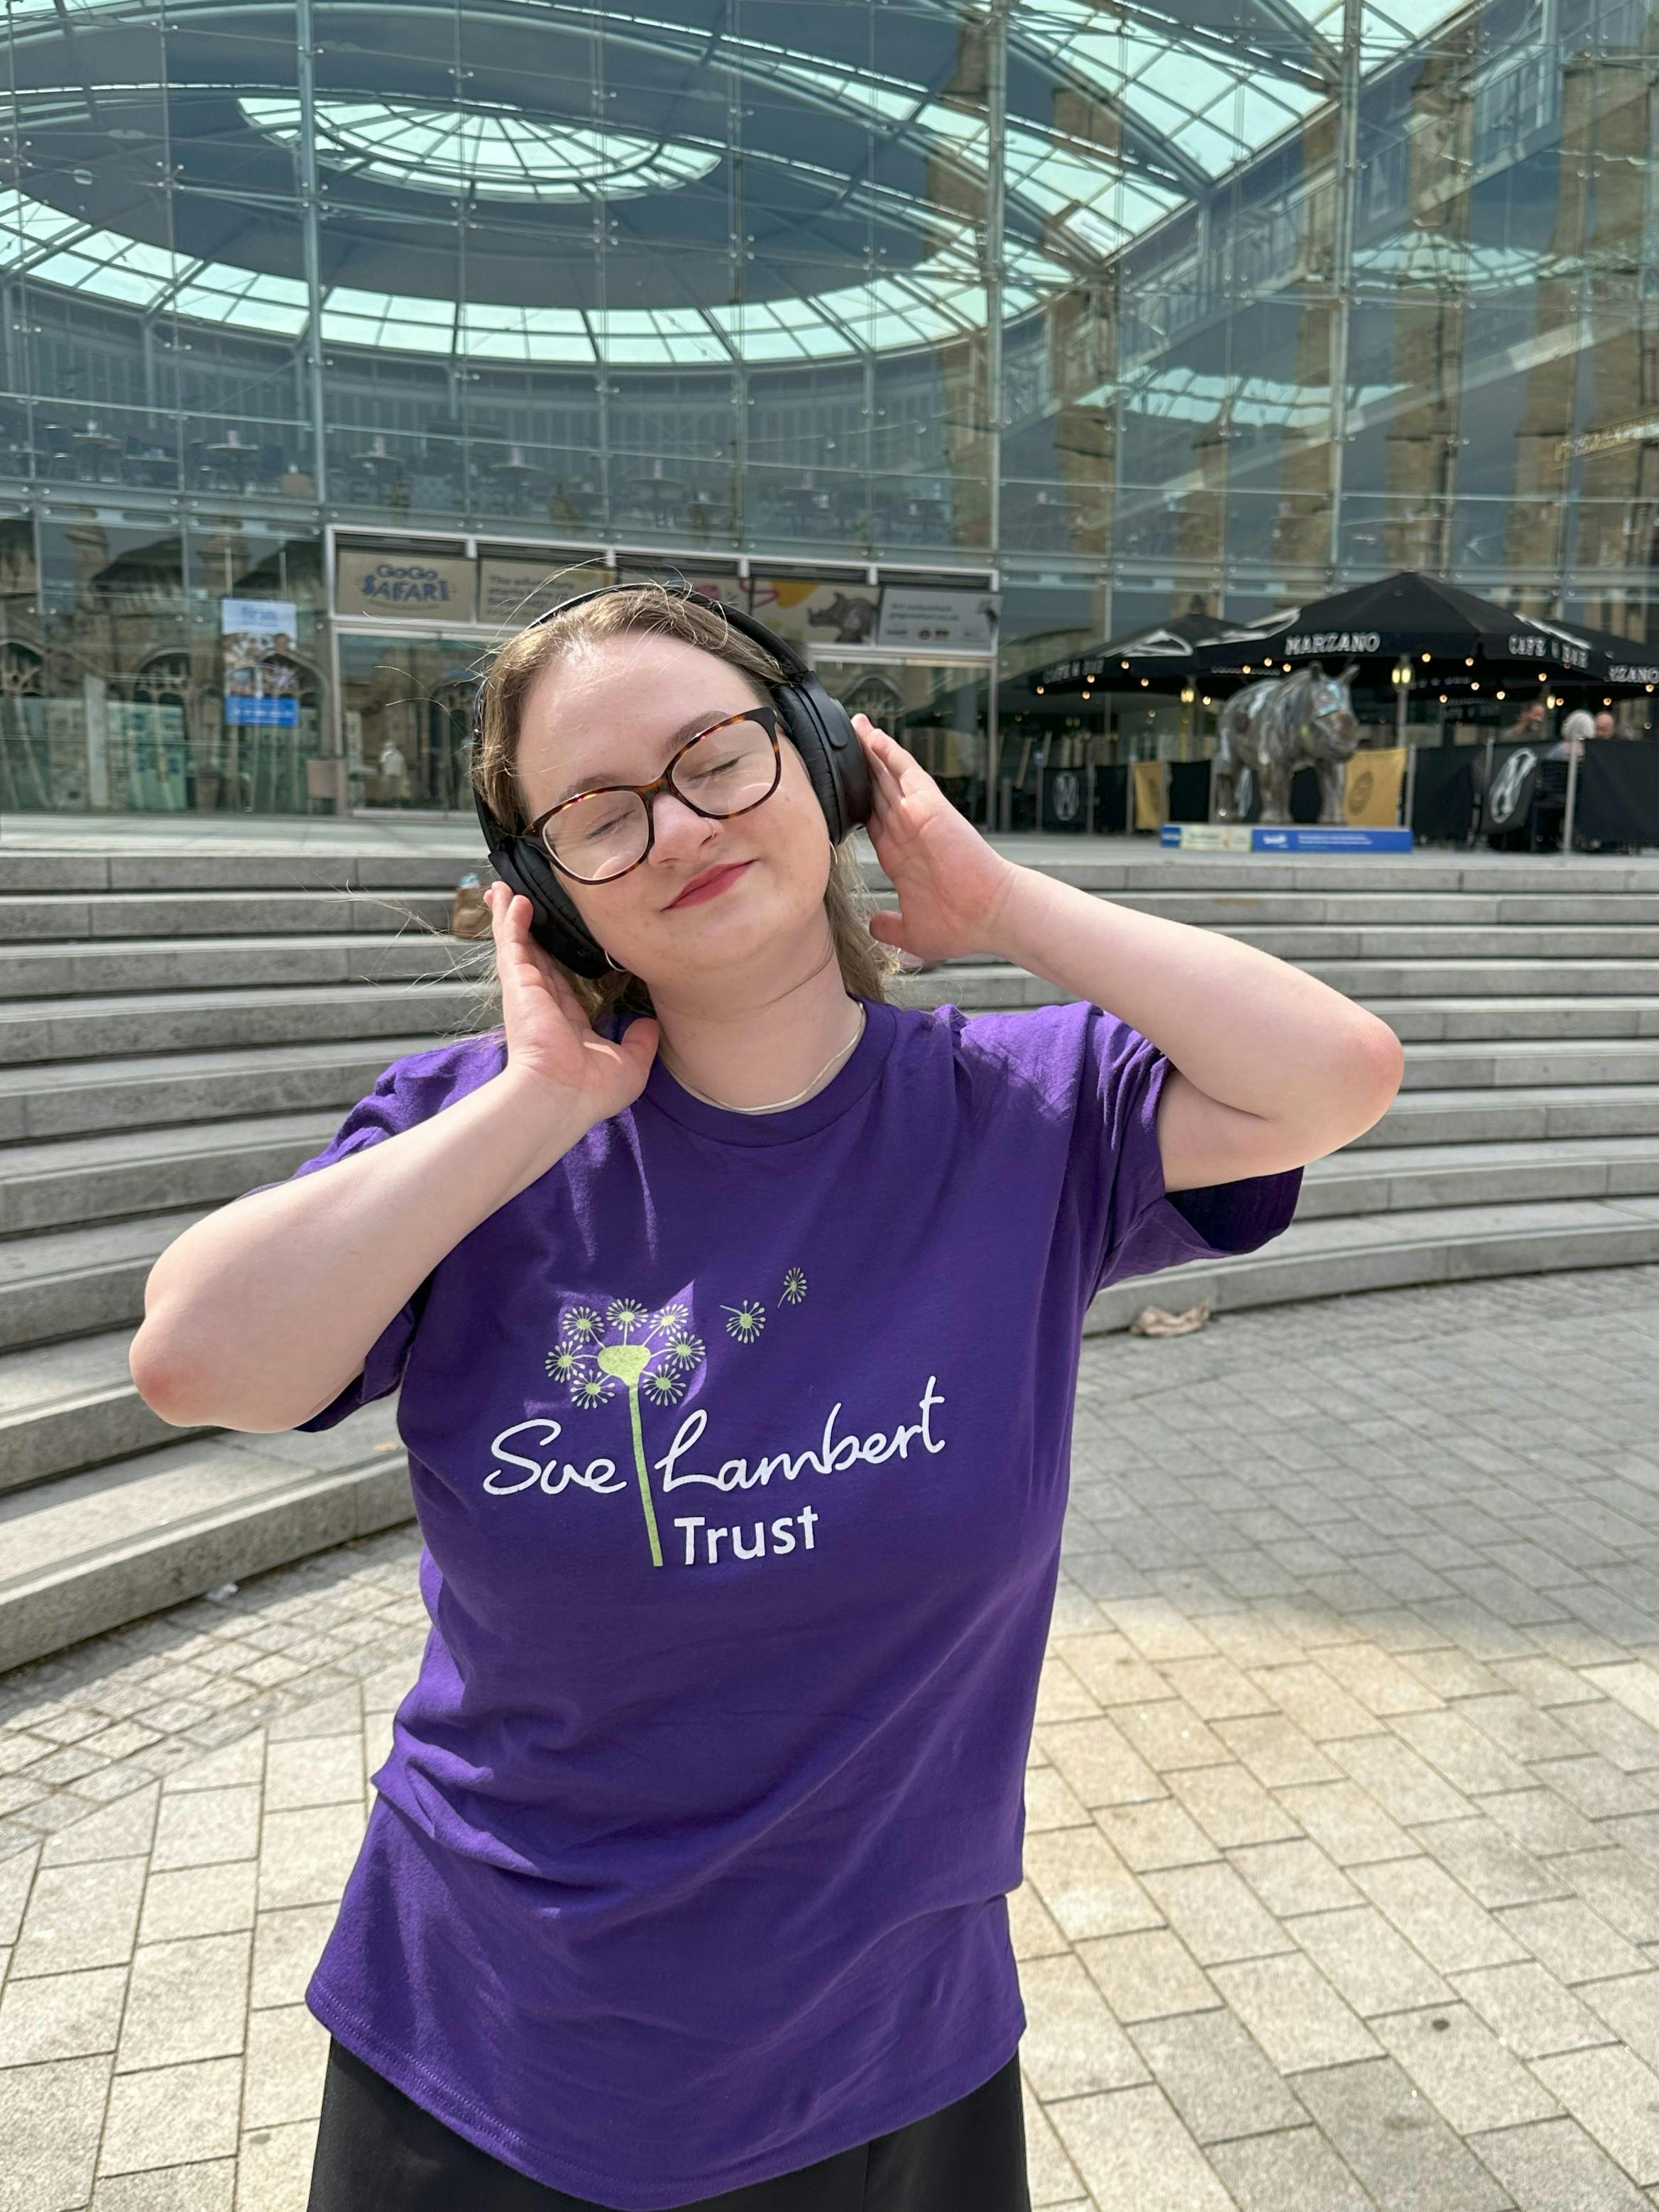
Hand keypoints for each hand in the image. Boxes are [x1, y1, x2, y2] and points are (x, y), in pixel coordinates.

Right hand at [486, 881, 658, 1122]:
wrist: (561, 1096)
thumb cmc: (591, 1090)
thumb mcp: (630, 1064)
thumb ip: (641, 1040)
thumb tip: (650, 1022)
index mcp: (567, 1022)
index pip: (562, 982)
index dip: (559, 961)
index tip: (561, 943)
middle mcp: (544, 1003)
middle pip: (535, 956)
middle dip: (529, 931)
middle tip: (523, 902)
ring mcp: (528, 990)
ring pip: (518, 943)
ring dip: (512, 915)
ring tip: (505, 889)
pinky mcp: (518, 982)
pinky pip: (513, 943)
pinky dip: (512, 919)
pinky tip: (514, 897)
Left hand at [854, 715, 1020, 963]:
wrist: (989, 916)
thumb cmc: (962, 925)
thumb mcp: (912, 931)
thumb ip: (889, 925)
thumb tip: (875, 925)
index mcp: (900, 857)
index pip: (871, 821)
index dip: (854, 803)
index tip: (837, 790)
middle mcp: (907, 832)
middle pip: (877, 791)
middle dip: (861, 769)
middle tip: (841, 744)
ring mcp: (918, 816)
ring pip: (888, 776)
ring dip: (871, 751)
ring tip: (854, 726)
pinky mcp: (930, 806)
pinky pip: (905, 771)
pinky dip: (889, 752)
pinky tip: (873, 735)